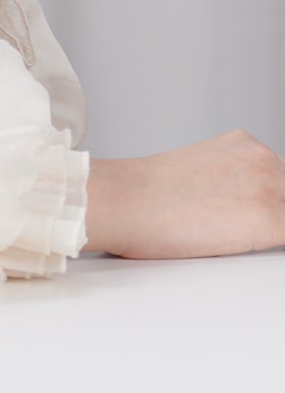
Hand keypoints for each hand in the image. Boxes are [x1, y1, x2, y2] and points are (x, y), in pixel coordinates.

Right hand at [83, 131, 284, 257]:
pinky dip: (273, 246)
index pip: (282, 180)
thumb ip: (229, 181)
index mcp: (244, 144)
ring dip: (272, 226)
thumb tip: (237, 208)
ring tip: (231, 238)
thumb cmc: (144, 195)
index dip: (270, 202)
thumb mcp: (198, 172)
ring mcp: (269, 186)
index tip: (244, 211)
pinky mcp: (268, 219)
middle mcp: (262, 158)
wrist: (123, 200)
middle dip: (272, 213)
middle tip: (234, 228)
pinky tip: (242, 248)